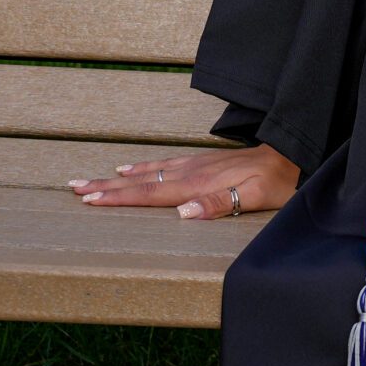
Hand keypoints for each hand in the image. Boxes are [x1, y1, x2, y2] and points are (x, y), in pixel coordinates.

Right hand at [67, 143, 299, 220]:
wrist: (293, 152)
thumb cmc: (278, 181)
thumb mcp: (254, 197)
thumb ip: (217, 204)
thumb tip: (180, 213)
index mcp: (198, 185)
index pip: (150, 194)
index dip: (118, 198)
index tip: (88, 199)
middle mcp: (191, 173)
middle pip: (140, 182)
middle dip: (105, 186)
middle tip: (72, 186)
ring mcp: (195, 165)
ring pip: (148, 172)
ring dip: (117, 177)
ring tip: (90, 178)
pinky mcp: (202, 162)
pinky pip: (163, 163)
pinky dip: (142, 166)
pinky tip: (130, 166)